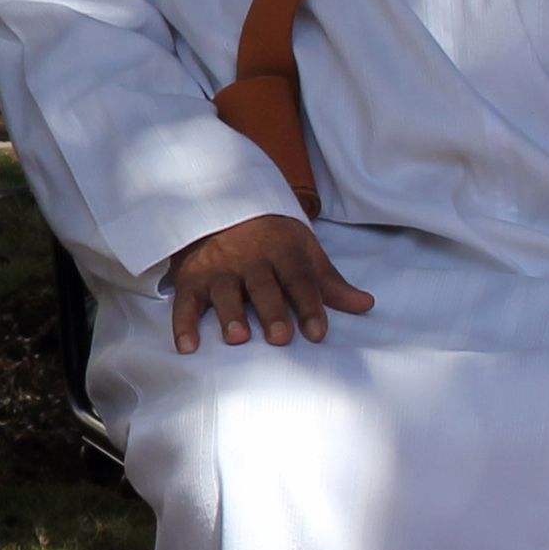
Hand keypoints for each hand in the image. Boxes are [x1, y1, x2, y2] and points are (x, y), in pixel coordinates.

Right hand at [161, 215, 374, 352]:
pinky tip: (188, 346)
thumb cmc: (269, 236)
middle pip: (263, 287)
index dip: (310, 306)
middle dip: (272, 311)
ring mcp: (218, 269)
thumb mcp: (302, 249)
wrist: (219, 202)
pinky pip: (185, 302)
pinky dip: (183, 324)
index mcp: (282, 251)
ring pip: (224, 293)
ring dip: (230, 315)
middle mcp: (249, 259)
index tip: (318, 333)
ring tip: (237, 338)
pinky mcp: (190, 279)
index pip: (299, 279)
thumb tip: (365, 305)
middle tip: (280, 338)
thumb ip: (329, 282)